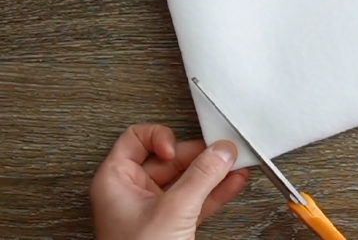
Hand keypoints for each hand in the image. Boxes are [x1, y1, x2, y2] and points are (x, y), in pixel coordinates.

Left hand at [90, 124, 249, 239]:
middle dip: (200, 155)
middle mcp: (134, 191)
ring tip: (236, 163)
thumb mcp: (172, 211)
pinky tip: (234, 182)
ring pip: (188, 179)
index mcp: (117, 180)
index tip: (178, 149)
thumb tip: (220, 153)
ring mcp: (156, 208)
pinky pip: (198, 198)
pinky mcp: (174, 223)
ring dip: (214, 172)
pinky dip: (217, 190)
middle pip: (171, 158)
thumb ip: (200, 178)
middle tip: (224, 152)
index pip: (136, 139)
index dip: (160, 137)